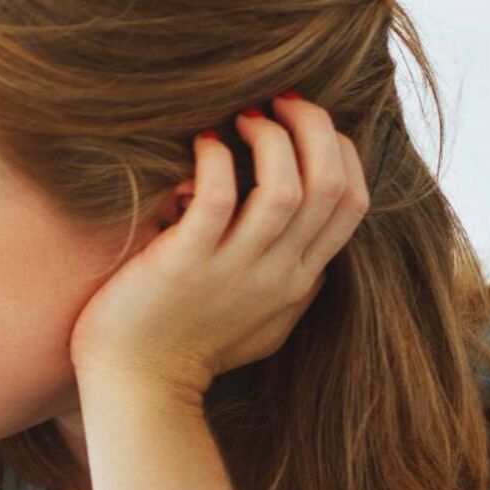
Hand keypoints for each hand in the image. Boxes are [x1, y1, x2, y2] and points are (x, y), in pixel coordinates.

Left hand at [69, 93, 370, 400]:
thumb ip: (289, 287)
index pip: (351, 203)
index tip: (310, 126)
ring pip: (287, 188)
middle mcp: (277, 274)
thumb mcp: (261, 323)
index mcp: (299, 280)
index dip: (341, 152)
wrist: (137, 388)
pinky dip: (216, 159)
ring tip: (242, 117)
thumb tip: (306, 253)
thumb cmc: (188, 351)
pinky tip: (200, 144)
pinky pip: (218, 196)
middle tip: (281, 100)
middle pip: (331, 186)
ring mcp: (233, 269)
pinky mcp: (185, 263)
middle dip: (314, 128)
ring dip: (271, 138)